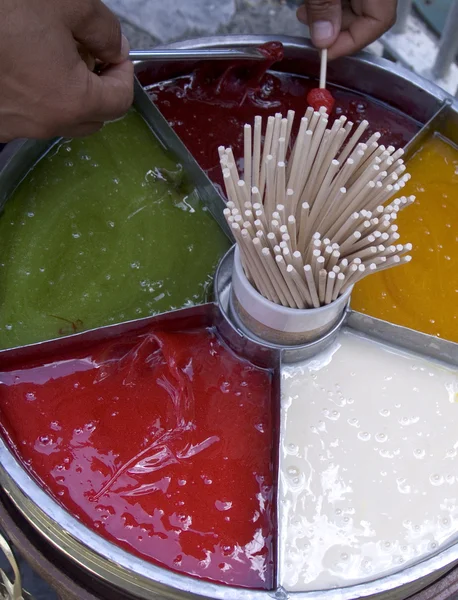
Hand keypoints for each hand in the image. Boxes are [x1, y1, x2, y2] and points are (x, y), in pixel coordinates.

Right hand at [0, 0, 133, 141]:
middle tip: (88, 52)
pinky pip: (31, 116)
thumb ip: (103, 28)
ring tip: (53, 53)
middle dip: (99, 86)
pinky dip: (40, 96)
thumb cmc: (1, 11)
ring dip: (70, 93)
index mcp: (72, 101)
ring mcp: (18, 126)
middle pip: (95, 117)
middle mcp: (46, 122)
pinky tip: (27, 64)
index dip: (124, 72)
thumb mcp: (67, 3)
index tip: (116, 52)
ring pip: (62, 118)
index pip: (120, 100)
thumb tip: (114, 46)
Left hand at [297, 0, 397, 59]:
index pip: (379, 22)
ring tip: (305, 15)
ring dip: (329, 17)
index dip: (350, 42)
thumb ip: (325, 6)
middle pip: (367, 17)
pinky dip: (331, 4)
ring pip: (356, 8)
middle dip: (335, 30)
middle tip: (311, 33)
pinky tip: (311, 5)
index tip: (325, 52)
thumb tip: (324, 39)